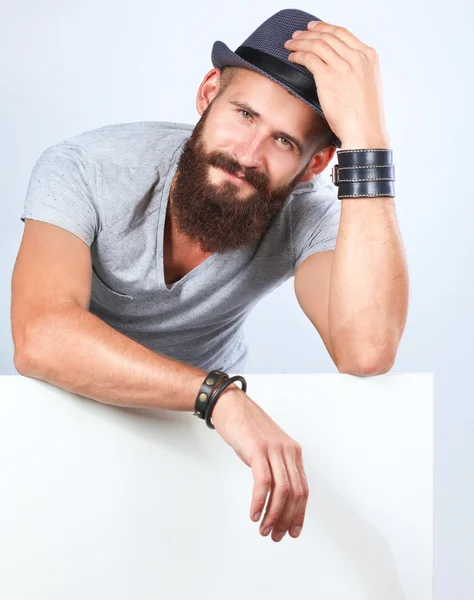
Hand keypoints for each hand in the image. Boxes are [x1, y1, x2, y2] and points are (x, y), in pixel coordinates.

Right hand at [211, 385, 308, 541]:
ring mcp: (273, 449)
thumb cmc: (246, 428)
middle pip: (295, 493)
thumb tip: (276, 497)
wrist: (230, 405)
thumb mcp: (267, 449)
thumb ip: (275, 468)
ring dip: (274, 515)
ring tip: (264, 529)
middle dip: (287, 519)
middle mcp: (287, 451)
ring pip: (282, 490)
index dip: (299, 514)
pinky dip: (260, 501)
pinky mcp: (257, 448)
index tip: (292, 531)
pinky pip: (264, 481)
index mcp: (292, 452)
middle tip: (275, 535)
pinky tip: (254, 513)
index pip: (303, 489)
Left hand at [284, 19, 389, 148]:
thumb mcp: (368, 86)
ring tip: (290, 44)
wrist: (365, 131)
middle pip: (328, 35)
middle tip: (297, 35)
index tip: (313, 27)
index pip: (343, 33)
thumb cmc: (365, 116)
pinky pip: (309, 58)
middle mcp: (357, 57)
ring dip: (300, 42)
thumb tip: (342, 69)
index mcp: (369, 57)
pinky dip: (298, 55)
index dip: (325, 27)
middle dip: (309, 32)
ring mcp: (343, 66)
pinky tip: (292, 57)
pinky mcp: (328, 77)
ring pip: (317, 44)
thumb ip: (357, 72)